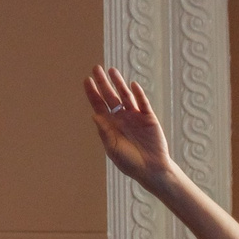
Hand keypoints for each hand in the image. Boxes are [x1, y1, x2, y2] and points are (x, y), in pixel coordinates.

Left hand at [85, 66, 178, 192]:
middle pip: (110, 96)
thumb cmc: (129, 162)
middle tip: (96, 68)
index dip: (93, 92)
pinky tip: (132, 85)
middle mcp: (121, 117)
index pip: (99, 105)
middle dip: (103, 83)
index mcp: (110, 125)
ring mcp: (135, 116)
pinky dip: (138, 94)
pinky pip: (142, 103)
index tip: (87, 80)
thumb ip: (104, 131)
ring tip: (112, 71)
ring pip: (125, 95)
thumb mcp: (113, 148)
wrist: (151, 169)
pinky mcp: (148, 118)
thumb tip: (94, 115)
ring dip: (119, 83)